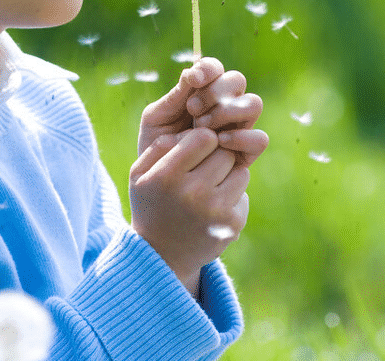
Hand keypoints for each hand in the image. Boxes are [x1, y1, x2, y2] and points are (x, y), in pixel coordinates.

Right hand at [128, 127, 250, 295]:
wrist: (161, 256)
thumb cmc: (151, 204)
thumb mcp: (140, 173)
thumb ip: (162, 144)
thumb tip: (194, 127)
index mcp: (167, 176)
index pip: (205, 137)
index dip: (201, 141)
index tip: (193, 152)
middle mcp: (193, 193)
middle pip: (225, 153)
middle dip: (216, 157)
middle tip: (201, 171)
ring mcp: (216, 211)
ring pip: (240, 172)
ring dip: (228, 176)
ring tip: (207, 189)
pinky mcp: (233, 225)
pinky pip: (243, 195)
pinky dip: (232, 198)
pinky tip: (212, 209)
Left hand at [139, 58, 268, 167]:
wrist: (162, 185)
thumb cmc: (157, 147)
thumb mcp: (156, 120)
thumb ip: (174, 97)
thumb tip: (191, 73)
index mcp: (203, 91)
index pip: (215, 68)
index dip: (208, 69)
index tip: (193, 79)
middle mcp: (225, 105)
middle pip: (237, 80)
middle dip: (215, 91)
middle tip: (193, 109)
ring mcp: (238, 127)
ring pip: (253, 104)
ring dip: (228, 110)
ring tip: (203, 126)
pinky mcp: (246, 152)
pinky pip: (259, 138)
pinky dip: (241, 137)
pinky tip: (219, 141)